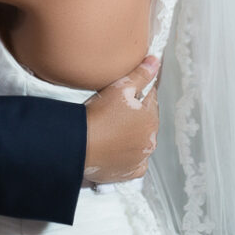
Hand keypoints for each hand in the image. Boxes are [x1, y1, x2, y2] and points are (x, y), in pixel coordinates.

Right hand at [84, 56, 160, 183]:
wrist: (79, 146)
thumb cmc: (99, 115)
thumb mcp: (120, 88)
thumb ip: (141, 75)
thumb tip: (156, 62)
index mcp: (151, 119)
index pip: (150, 99)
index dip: (136, 93)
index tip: (123, 93)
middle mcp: (150, 141)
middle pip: (145, 122)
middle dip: (134, 115)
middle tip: (113, 111)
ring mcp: (140, 159)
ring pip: (140, 142)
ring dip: (131, 136)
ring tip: (111, 130)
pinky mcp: (129, 173)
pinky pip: (134, 163)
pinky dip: (128, 157)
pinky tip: (115, 149)